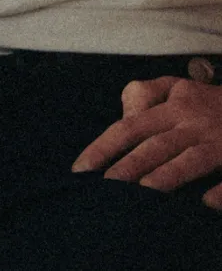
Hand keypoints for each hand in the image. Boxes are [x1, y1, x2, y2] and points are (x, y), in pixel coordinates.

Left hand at [72, 74, 221, 209]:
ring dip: (168, 176)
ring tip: (144, 193)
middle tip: (104, 189)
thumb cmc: (209, 101)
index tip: (80, 169)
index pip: (130, 127)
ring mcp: (218, 142)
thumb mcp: (177, 87)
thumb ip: (146, 93)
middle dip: (128, 167)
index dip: (104, 147)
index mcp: (173, 107)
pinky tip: (207, 202)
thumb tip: (123, 114)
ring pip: (189, 160)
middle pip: (154, 146)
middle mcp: (192, 123)